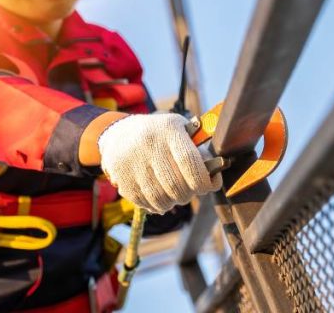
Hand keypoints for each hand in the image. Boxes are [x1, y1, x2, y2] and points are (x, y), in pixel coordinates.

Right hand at [97, 113, 221, 213]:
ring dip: (174, 202)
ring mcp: (133, 163)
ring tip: (176, 195)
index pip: (189, 161)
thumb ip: (198, 148)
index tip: (207, 186)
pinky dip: (157, 206)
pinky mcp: (122, 180)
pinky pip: (145, 203)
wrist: (118, 134)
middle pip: (176, 184)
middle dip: (189, 194)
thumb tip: (214, 173)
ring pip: (161, 198)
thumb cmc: (160, 134)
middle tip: (191, 191)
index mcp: (168, 130)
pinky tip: (161, 198)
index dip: (202, 180)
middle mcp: (149, 145)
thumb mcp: (179, 129)